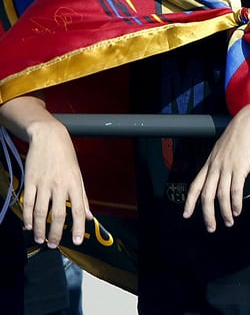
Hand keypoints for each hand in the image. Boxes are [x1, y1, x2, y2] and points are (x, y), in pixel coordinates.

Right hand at [0, 95, 91, 248]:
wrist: (48, 137)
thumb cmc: (66, 155)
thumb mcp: (78, 173)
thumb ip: (82, 197)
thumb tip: (88, 217)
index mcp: (75, 183)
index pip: (77, 210)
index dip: (77, 227)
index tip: (76, 241)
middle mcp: (60, 185)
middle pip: (57, 215)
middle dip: (55, 233)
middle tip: (54, 245)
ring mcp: (44, 183)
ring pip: (41, 212)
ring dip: (40, 229)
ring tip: (40, 239)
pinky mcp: (30, 181)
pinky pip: (29, 203)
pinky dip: (28, 217)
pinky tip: (29, 225)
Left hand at [183, 104, 249, 231]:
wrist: (249, 123)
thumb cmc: (238, 135)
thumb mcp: (222, 149)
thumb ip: (219, 163)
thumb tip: (219, 177)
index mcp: (210, 163)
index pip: (195, 185)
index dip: (190, 202)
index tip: (186, 215)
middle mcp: (215, 167)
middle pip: (206, 195)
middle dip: (207, 214)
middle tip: (211, 228)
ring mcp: (227, 167)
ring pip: (221, 195)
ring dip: (224, 212)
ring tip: (229, 222)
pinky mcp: (240, 168)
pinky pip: (235, 190)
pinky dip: (235, 203)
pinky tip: (237, 211)